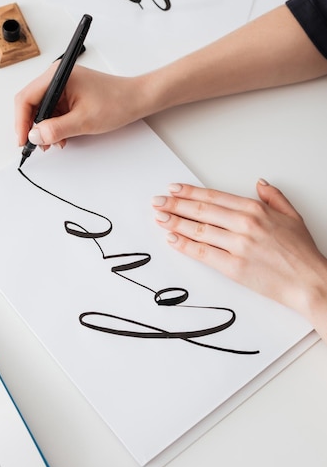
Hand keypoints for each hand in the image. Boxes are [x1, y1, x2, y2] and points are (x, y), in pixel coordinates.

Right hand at [14, 64, 142, 149]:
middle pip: (31, 103)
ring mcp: (63, 85)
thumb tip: (34, 136)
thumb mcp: (83, 121)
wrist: (136, 99)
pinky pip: (53, 110)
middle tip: (37, 146)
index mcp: (58, 76)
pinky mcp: (69, 94)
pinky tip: (61, 137)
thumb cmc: (116, 103)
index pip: (26, 98)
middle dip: (32, 127)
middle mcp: (57, 77)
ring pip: (42, 109)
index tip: (23, 141)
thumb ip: (56, 129)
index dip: (21, 122)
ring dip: (44, 128)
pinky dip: (54, 125)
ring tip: (53, 144)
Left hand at [152, 179, 326, 339]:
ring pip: (198, 230)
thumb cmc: (301, 253)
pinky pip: (203, 253)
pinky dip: (184, 245)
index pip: (214, 197)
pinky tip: (172, 239)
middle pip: (201, 211)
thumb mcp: (292, 216)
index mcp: (256, 210)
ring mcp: (238, 246)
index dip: (190, 192)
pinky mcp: (233, 267)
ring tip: (159, 218)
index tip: (174, 189)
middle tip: (158, 202)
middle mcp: (244, 224)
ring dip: (174, 223)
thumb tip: (259, 183)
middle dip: (175, 205)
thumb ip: (273, 197)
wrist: (309, 282)